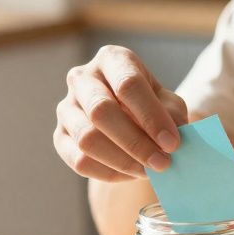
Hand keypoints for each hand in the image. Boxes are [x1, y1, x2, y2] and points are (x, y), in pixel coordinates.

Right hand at [54, 45, 187, 181]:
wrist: (127, 120)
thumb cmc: (150, 106)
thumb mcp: (168, 103)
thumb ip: (172, 116)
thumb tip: (173, 139)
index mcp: (112, 59)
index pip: (128, 84)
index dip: (152, 116)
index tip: (172, 143)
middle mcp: (83, 78)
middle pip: (101, 110)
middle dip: (135, 142)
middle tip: (162, 163)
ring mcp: (66, 107)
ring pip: (87, 139)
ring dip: (122, 161)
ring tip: (148, 171)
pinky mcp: (60, 136)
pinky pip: (80, 161)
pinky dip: (109, 172)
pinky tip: (131, 174)